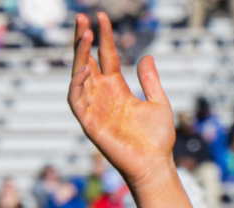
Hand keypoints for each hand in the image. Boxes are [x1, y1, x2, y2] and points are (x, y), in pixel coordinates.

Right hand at [68, 13, 174, 187]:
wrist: (155, 164)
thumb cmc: (158, 138)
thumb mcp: (158, 103)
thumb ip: (150, 81)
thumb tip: (146, 56)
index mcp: (118, 88)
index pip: (105, 56)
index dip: (103, 37)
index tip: (101, 17)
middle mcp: (102, 94)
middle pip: (87, 60)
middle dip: (82, 39)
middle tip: (82, 17)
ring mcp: (94, 106)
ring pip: (79, 75)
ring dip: (78, 55)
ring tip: (84, 35)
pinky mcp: (88, 121)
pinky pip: (76, 98)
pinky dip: (77, 82)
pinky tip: (85, 67)